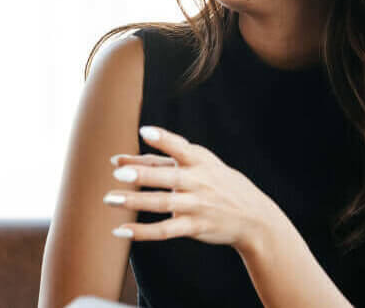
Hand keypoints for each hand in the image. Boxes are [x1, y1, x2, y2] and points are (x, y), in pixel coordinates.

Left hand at [104, 126, 288, 254]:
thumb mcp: (201, 164)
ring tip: (110, 199)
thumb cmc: (217, 183)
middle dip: (143, 175)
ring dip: (135, 202)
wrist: (254, 218)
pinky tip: (121, 230)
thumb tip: (119, 160)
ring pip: (162, 203)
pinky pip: (165, 230)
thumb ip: (162, 159)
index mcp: (200, 161)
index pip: (180, 148)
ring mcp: (197, 205)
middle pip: (168, 177)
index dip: (164, 139)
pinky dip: (143, 232)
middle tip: (118, 173)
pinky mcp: (194, 227)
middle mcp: (199, 182)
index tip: (144, 131)